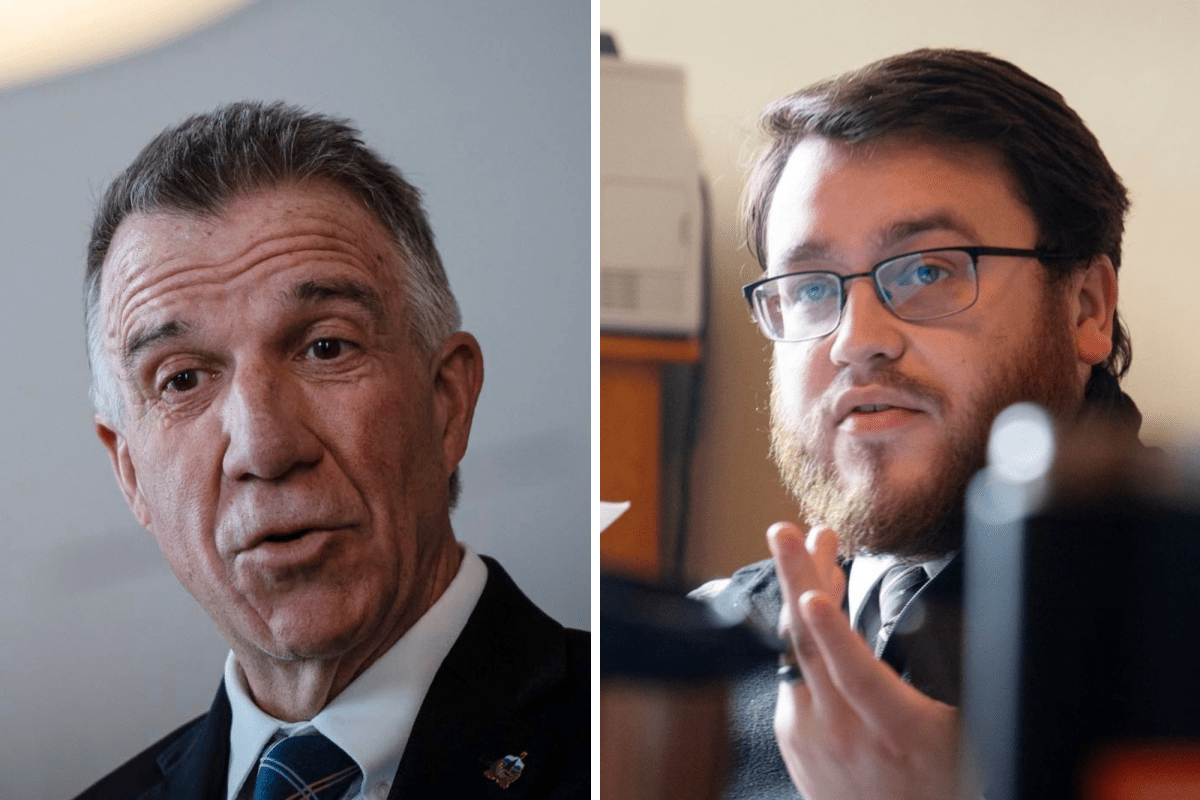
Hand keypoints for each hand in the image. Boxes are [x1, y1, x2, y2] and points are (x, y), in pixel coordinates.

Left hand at [768, 522, 962, 799]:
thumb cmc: (942, 783)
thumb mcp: (965, 733)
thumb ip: (956, 682)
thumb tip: (970, 629)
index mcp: (896, 730)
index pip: (856, 674)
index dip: (833, 631)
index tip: (815, 594)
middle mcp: (845, 731)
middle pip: (809, 644)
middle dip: (799, 577)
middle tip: (787, 532)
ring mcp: (812, 734)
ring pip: (794, 650)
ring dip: (801, 594)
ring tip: (810, 548)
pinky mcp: (792, 736)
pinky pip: (791, 671)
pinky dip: (800, 632)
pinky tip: (813, 601)